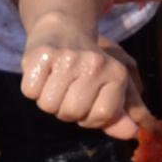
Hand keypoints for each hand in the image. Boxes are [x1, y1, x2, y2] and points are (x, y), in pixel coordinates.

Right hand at [18, 16, 147, 137]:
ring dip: (47, 99)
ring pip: (48, 105)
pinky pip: (30, 92)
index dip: (89, 117)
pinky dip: (32, 87)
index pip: (101, 117)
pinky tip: (43, 72)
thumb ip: (117, 115)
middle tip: (68, 89)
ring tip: (55, 80)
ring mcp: (69, 58)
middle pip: (72, 112)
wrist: (64, 27)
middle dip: (65, 109)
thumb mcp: (107, 88)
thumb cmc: (87, 67)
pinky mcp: (42, 54)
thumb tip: (132, 133)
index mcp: (117, 74)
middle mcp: (96, 64)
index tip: (87, 102)